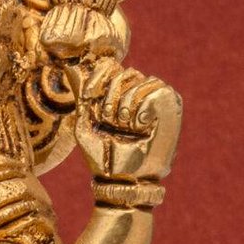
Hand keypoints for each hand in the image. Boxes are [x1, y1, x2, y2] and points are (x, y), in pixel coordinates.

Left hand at [74, 59, 182, 184]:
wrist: (120, 177)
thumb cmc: (100, 155)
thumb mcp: (85, 122)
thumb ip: (83, 95)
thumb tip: (72, 67)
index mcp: (119, 93)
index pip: (111, 65)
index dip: (99, 77)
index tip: (90, 99)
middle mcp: (138, 91)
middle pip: (124, 71)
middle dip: (110, 97)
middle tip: (110, 122)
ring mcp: (156, 97)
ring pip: (139, 80)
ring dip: (126, 105)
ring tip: (125, 126)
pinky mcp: (171, 105)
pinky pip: (156, 90)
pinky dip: (143, 108)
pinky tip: (140, 125)